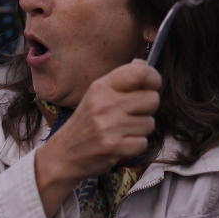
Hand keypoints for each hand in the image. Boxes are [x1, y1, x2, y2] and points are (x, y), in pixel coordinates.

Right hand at [41, 61, 160, 181]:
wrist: (64, 153)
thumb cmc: (86, 122)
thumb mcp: (97, 94)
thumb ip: (121, 80)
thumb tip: (144, 64)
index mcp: (102, 86)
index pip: (141, 72)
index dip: (154, 79)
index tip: (152, 86)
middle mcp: (105, 103)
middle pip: (152, 99)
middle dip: (148, 108)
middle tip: (132, 114)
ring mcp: (108, 125)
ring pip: (150, 123)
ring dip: (140, 130)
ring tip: (123, 131)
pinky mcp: (112, 146)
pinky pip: (143, 143)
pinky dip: (136, 146)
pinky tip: (121, 144)